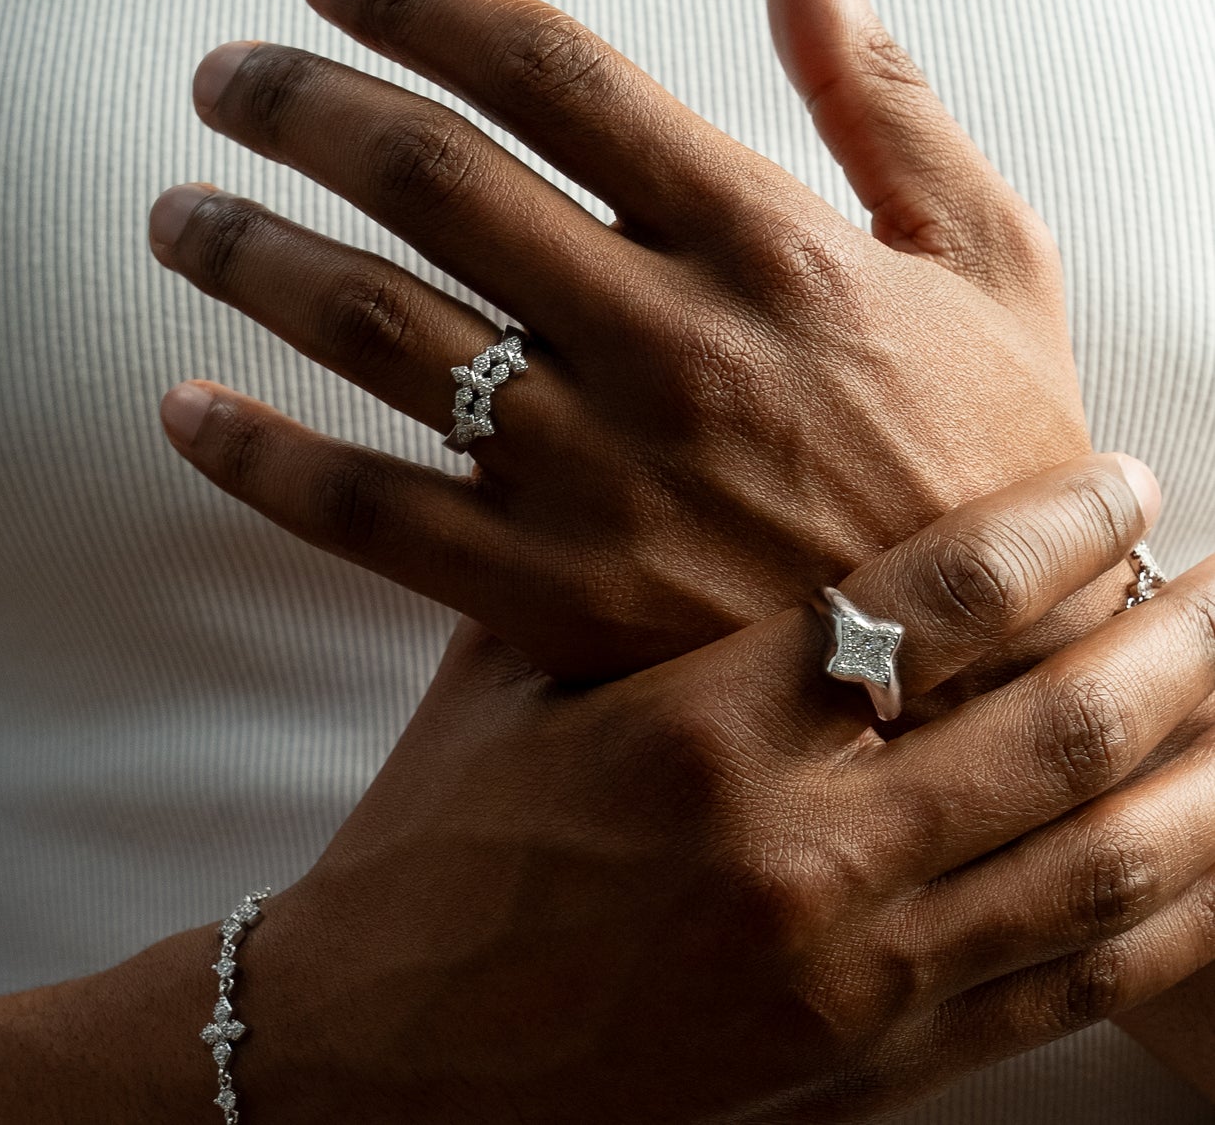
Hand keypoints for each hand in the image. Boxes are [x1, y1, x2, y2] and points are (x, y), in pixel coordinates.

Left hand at [151, 0, 1091, 680]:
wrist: (996, 678)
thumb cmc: (991, 458)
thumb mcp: (990, 253)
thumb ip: (881, 86)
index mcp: (764, 241)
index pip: (555, 73)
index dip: (422, 2)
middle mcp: (664, 342)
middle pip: (432, 179)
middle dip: (301, 107)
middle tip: (221, 78)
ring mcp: (598, 476)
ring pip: (375, 330)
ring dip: (251, 256)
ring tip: (176, 215)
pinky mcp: (552, 597)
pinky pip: (367, 518)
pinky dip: (260, 459)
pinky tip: (181, 410)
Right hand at [239, 455, 1214, 1123]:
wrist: (395, 1045)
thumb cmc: (443, 839)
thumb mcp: (505, 679)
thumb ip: (613, 580)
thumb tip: (694, 471)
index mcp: (700, 729)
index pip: (934, 603)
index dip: (1052, 532)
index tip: (1121, 486)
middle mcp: (797, 847)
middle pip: (1056, 723)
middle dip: (1173, 637)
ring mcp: (847, 968)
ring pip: (1096, 861)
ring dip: (1201, 769)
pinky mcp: (864, 1057)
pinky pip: (1062, 987)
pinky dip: (1160, 918)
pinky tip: (1209, 860)